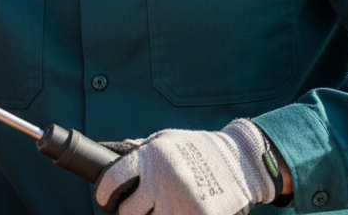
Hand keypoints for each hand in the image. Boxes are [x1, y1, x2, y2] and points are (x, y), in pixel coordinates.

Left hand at [94, 120, 277, 214]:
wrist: (242, 161)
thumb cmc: (200, 148)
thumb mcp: (167, 139)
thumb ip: (140, 151)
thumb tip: (111, 157)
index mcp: (152, 157)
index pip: (112, 180)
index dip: (104, 194)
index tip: (107, 200)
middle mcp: (163, 179)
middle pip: (128, 212)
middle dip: (132, 211)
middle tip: (140, 208)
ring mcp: (181, 202)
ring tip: (165, 206)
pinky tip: (179, 210)